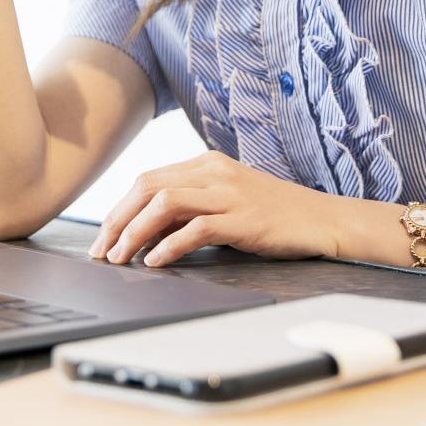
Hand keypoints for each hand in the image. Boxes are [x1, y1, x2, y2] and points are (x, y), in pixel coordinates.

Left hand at [85, 150, 341, 267]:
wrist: (323, 220)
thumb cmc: (274, 215)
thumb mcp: (226, 201)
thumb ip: (191, 209)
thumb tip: (146, 232)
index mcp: (205, 164)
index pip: (148, 180)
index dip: (120, 209)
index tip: (104, 238)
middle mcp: (214, 172)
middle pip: (148, 187)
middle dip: (118, 221)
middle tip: (102, 252)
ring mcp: (229, 193)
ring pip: (165, 203)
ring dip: (135, 232)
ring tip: (121, 258)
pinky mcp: (244, 219)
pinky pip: (196, 228)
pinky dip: (169, 245)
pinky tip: (156, 261)